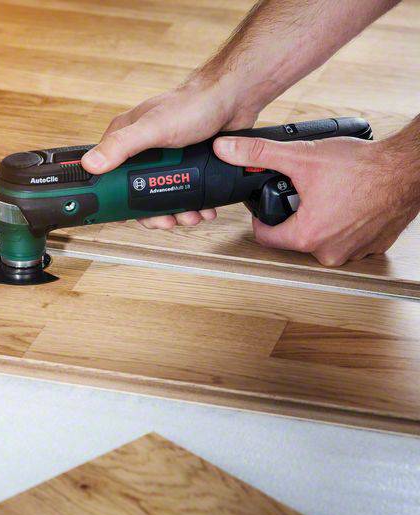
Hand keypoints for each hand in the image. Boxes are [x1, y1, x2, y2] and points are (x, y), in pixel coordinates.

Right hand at [81, 76, 260, 228]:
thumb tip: (91, 164)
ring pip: (162, 195)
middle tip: (166, 221)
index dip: (114, 199)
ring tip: (190, 217)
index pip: (108, 175)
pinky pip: (184, 191)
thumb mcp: (152, 128)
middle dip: (152, 213)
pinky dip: (193, 204)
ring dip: (176, 212)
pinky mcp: (186, 165)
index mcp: (126, 138)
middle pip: (138, 192)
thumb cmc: (193, 104)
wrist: (234, 99)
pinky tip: (202, 209)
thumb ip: (122, 146)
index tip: (123, 217)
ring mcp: (165, 159)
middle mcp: (142, 149)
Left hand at [213, 134, 419, 265]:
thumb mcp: (302, 155)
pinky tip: (347, 203)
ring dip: (319, 219)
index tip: (263, 206)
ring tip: (325, 196)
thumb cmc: (364, 167)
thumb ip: (259, 154)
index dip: (260, 218)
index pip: (265, 237)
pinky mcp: (374, 246)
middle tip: (300, 193)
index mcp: (308, 236)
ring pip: (322, 238)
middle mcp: (330, 251)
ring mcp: (354, 252)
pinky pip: (348, 238)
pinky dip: (344, 222)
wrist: (409, 169)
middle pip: (294, 237)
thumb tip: (227, 149)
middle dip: (292, 215)